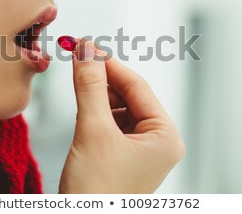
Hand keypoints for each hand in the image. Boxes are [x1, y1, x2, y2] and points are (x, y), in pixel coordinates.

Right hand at [59, 39, 185, 192]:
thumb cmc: (97, 194)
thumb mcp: (93, 132)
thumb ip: (90, 87)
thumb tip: (86, 50)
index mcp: (165, 137)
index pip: (137, 86)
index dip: (110, 64)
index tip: (85, 46)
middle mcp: (156, 142)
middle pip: (128, 95)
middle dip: (102, 78)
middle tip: (77, 57)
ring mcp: (138, 149)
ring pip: (117, 107)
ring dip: (96, 93)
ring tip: (76, 79)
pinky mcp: (120, 154)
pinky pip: (109, 121)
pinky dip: (94, 109)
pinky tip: (81, 103)